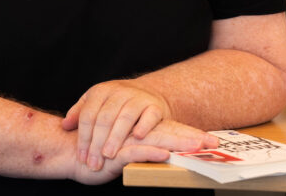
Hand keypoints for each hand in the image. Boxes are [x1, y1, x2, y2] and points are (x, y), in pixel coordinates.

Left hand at [61, 80, 171, 170]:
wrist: (147, 93)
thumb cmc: (115, 104)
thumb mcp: (94, 103)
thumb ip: (79, 113)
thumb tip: (65, 125)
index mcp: (101, 91)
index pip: (88, 115)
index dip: (83, 138)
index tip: (82, 157)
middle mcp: (119, 92)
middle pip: (105, 118)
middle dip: (97, 143)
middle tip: (94, 163)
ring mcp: (138, 97)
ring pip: (125, 117)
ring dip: (116, 138)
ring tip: (109, 156)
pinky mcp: (154, 105)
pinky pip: (149, 115)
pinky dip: (144, 126)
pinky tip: (136, 138)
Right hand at [68, 120, 218, 184]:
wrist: (72, 154)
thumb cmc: (101, 155)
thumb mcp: (125, 152)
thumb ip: (144, 149)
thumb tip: (165, 152)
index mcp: (143, 134)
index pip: (171, 131)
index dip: (190, 136)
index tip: (212, 141)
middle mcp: (138, 134)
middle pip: (170, 133)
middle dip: (191, 138)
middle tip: (212, 142)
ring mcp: (128, 141)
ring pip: (158, 139)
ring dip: (178, 143)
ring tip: (198, 146)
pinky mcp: (118, 152)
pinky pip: (137, 151)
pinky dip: (152, 153)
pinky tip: (165, 154)